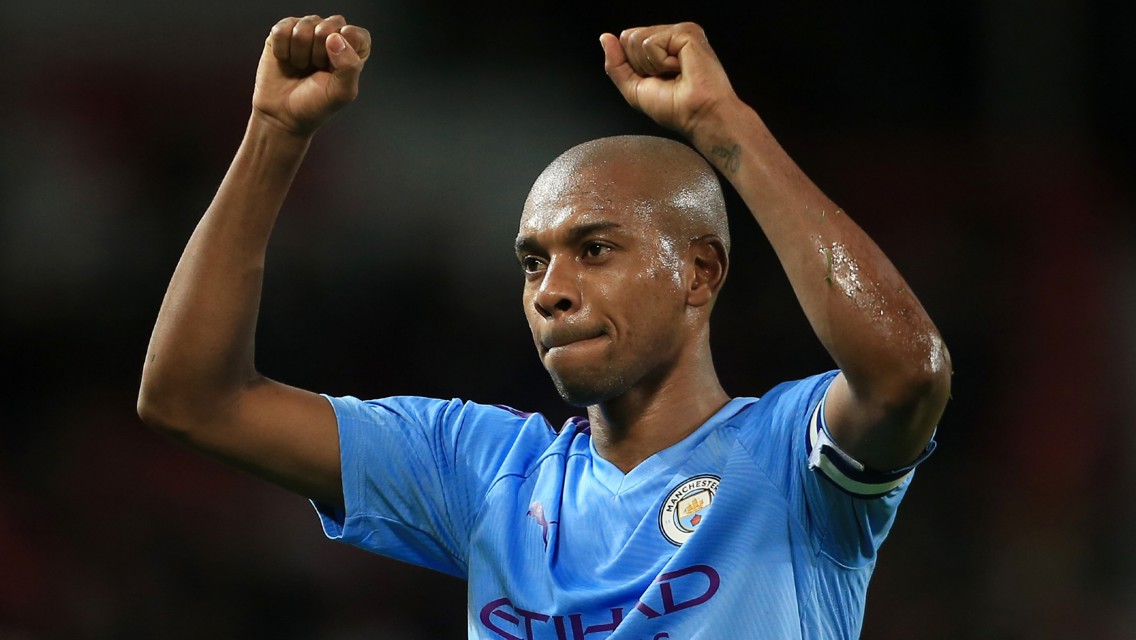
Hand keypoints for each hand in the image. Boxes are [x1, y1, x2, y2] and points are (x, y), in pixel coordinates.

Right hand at [252, 15, 370, 135]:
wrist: (283, 114)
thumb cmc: (315, 104)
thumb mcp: (341, 93)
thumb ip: (349, 66)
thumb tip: (335, 38)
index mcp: (352, 48)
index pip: (354, 33)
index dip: (342, 51)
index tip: (333, 69)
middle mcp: (331, 35)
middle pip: (327, 27)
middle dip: (319, 54)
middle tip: (315, 70)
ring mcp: (307, 31)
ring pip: (304, 27)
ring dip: (300, 54)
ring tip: (301, 67)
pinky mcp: (284, 31)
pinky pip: (282, 30)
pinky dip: (282, 50)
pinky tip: (286, 60)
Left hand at [600, 23, 736, 136]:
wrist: (699, 116)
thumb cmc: (676, 108)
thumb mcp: (634, 88)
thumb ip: (616, 64)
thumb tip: (605, 38)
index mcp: (662, 47)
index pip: (626, 41)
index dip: (633, 66)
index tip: (656, 80)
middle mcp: (671, 36)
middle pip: (629, 37)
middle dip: (640, 66)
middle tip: (667, 78)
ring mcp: (679, 32)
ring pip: (637, 39)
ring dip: (651, 66)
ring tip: (675, 74)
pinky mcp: (686, 32)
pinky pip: (651, 43)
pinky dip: (661, 63)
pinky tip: (681, 69)